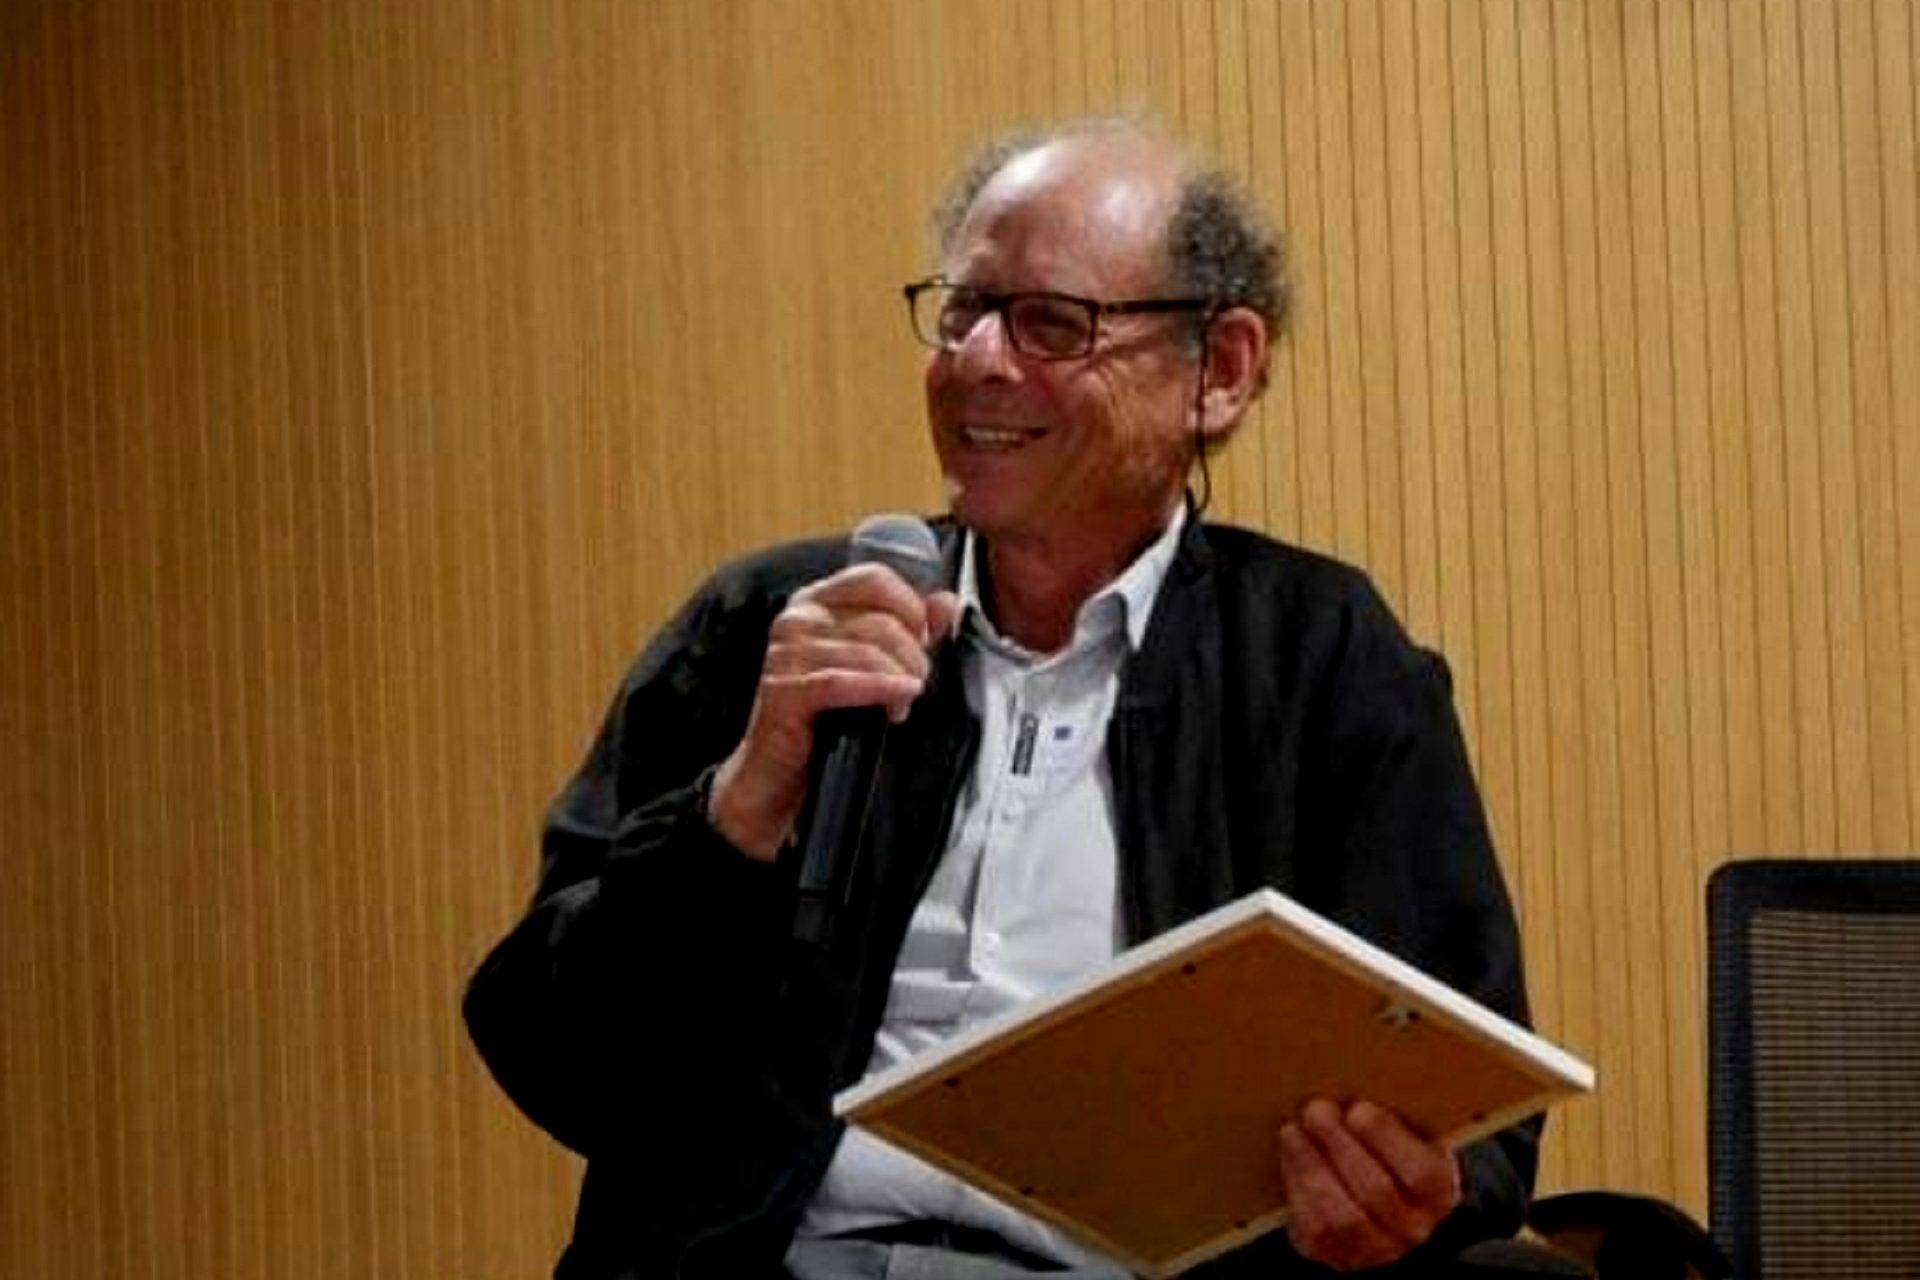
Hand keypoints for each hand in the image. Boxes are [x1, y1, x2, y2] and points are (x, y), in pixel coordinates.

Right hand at [708, 563, 959, 859]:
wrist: (777, 778)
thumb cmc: (826, 721)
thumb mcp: (873, 669)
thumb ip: (910, 631)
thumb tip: (946, 602)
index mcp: (816, 602)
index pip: (874, 578)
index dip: (912, 608)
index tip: (926, 641)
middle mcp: (796, 618)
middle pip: (879, 620)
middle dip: (912, 656)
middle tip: (918, 686)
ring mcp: (784, 653)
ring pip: (866, 651)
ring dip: (898, 680)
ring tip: (904, 705)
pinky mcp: (782, 691)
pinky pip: (841, 682)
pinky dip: (878, 690)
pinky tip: (899, 702)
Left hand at [1276, 1098, 1461, 1271]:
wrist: (1383, 1204)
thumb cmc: (1392, 1154)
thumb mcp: (1409, 1133)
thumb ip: (1395, 1114)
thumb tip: (1360, 1078)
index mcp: (1439, 1192)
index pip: (1419, 1173)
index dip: (1387, 1140)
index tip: (1359, 1109)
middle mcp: (1412, 1228)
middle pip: (1374, 1192)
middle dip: (1338, 1145)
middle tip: (1315, 1110)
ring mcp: (1375, 1249)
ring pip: (1340, 1216)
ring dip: (1311, 1167)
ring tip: (1294, 1131)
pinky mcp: (1336, 1258)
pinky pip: (1314, 1231)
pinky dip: (1297, 1190)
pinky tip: (1290, 1159)